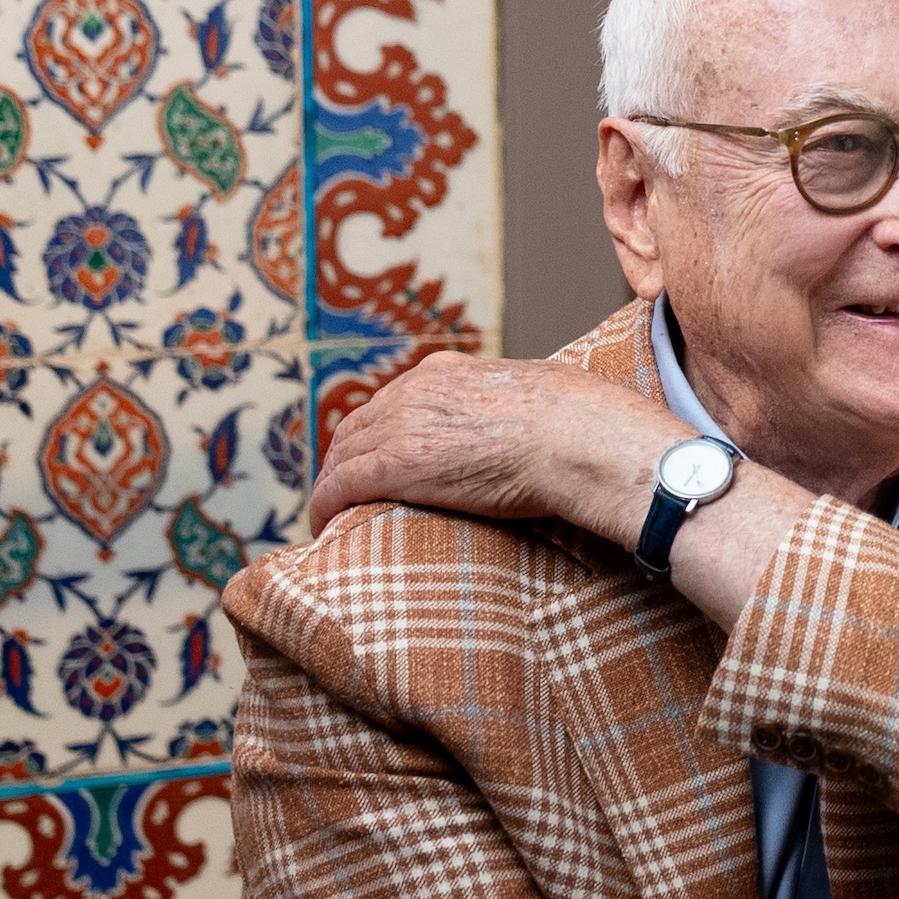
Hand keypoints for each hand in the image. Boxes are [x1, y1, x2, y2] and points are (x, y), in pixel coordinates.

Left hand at [308, 350, 688, 542]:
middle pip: (358, 426)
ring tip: (333, 513)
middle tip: (347, 491)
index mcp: (447, 373)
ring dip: (334, 484)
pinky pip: (340, 486)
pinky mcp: (395, 466)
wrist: (574, 438)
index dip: (380, 431)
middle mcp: (415, 392)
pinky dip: (325, 506)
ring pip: (342, 455)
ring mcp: (401, 427)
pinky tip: (322, 525)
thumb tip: (535, 418)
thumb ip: (516, 403)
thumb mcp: (538, 393)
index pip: (394, 401)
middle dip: (347, 458)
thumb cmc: (576, 422)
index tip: (381, 454)